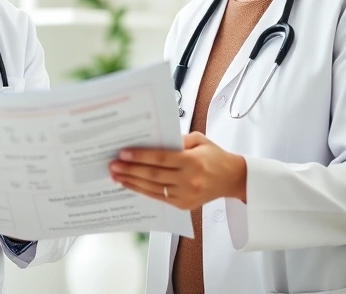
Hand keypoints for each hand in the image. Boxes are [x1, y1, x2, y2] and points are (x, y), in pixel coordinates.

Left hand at [108, 132, 246, 210]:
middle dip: (130, 170)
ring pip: (153, 189)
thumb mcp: (199, 140)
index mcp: (193, 161)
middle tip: (113, 165)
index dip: (140, 156)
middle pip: (153, 175)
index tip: (123, 153)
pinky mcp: (183, 205)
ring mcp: (186, 195)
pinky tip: (130, 184)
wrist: (233, 179)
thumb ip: (177, 140)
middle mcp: (189, 180)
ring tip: (116, 175)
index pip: (161, 158)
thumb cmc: (215, 156)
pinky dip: (142, 191)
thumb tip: (152, 140)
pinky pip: (159, 197)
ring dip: (132, 182)